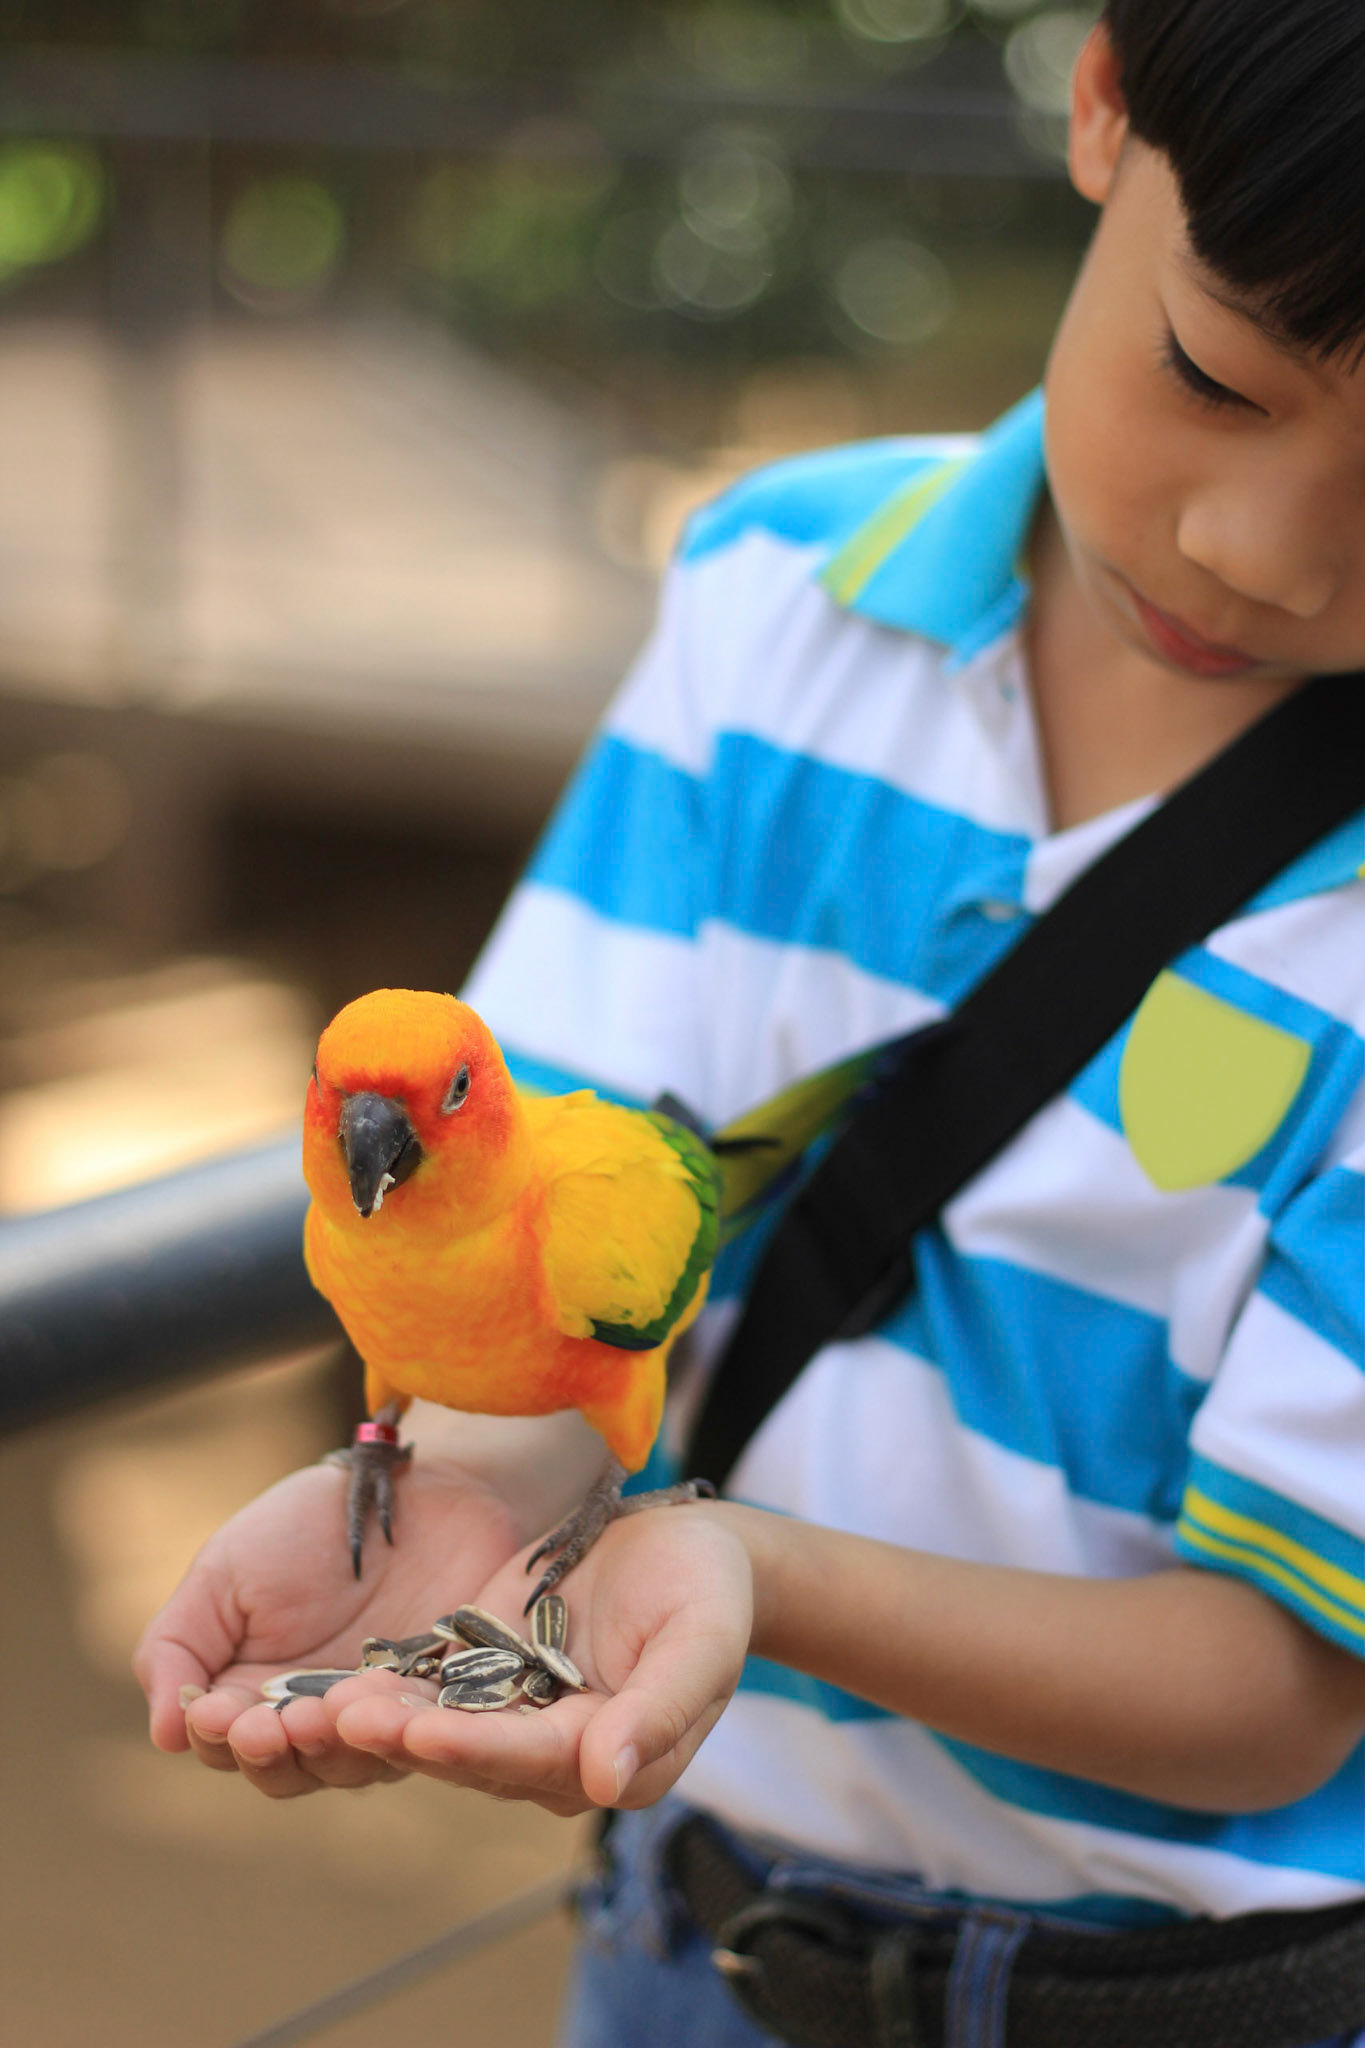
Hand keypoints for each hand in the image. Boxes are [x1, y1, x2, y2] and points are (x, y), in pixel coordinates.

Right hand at [133, 1454, 521, 1798]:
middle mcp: (313, 1719)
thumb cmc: (305, 1526)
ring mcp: (378, 1717)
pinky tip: (377, 1707)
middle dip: (270, 1753)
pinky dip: (397, 1729)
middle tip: (264, 1726)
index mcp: (252, 1694)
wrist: (402, 1486)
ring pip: (350, 1766)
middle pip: (284, 1771)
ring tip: (316, 1716)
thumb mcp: (223, 1573)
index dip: (218, 1737)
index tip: (214, 1712)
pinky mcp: (440, 1703)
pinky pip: (420, 1733)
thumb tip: (164, 1735)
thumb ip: (177, 1647)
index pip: (224, 1745)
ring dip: (328, 1749)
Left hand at [315, 1502, 753, 1815]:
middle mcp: (552, 1752)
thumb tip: (607, 1779)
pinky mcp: (485, 1670)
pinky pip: (430, 1685)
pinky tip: (333, 1676)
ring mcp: (513, 1713)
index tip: (424, 1736)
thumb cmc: (709, 1592)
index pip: (536, 1759)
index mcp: (611, 1759)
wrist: (689, 1551)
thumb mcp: (703, 1638)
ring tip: (321, 1705)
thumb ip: (663, 1708)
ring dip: (381, 1719)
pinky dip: (385, 1684)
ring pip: (439, 1724)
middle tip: (342, 1722)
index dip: (477, 1749)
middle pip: (471, 1751)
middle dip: (406, 1739)